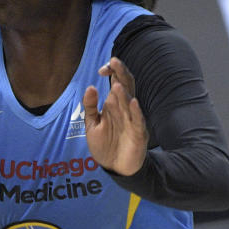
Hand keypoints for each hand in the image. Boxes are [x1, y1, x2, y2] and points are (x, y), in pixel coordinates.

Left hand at [83, 57, 147, 175]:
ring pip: (130, 103)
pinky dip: (135, 112)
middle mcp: (124, 109)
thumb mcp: (92, 124)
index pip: (116, 82)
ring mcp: (132, 120)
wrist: (114, 167)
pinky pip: (138, 121)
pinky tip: (132, 102)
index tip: (101, 68)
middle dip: (120, 74)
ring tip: (116, 84)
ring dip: (123, 93)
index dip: (111, 73)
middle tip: (113, 61)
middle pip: (125, 87)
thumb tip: (90, 87)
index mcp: (114, 105)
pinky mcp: (138, 134)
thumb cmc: (105, 144)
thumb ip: (90, 106)